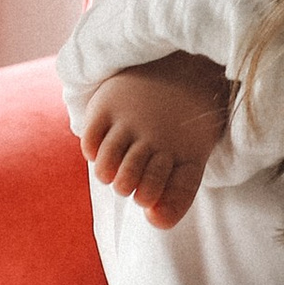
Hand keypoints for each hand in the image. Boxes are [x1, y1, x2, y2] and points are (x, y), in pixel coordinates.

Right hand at [79, 53, 233, 228]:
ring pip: (105, 168)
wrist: (181, 63)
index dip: (153, 197)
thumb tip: (155, 221)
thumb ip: (177, 196)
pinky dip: (92, 151)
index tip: (150, 197)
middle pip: (129, 184)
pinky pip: (90, 142)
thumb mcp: (192, 157)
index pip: (167, 192)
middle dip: (127, 187)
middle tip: (129, 181)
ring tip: (113, 169)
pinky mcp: (108, 104)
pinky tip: (102, 148)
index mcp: (187, 151)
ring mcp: (131, 120)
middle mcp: (158, 136)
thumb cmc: (185, 123)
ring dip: (107, 174)